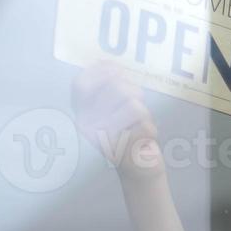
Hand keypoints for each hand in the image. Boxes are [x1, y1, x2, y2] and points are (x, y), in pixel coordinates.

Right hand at [70, 60, 162, 182]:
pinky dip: (150, 128)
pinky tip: (143, 139)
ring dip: (143, 111)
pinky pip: (145, 124)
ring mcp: (104, 138)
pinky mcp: (123, 150)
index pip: (81, 84)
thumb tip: (106, 62)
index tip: (117, 70)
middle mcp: (87, 126)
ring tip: (138, 123)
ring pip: (133, 104)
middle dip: (133, 91)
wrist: (138, 168)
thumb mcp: (114, 107)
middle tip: (135, 104)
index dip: (101, 71)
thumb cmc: (127, 133)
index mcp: (81, 114)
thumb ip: (109, 85)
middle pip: (115, 88)